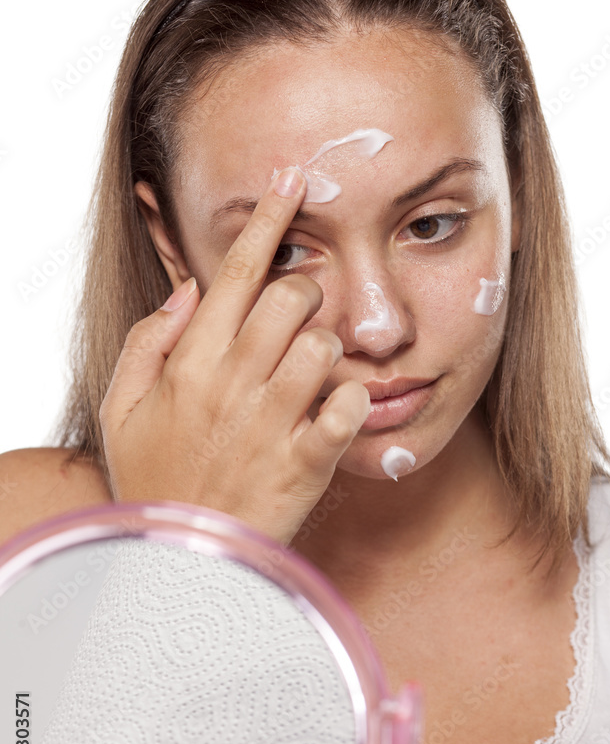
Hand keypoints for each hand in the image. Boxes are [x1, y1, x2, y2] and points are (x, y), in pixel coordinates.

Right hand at [99, 166, 370, 544]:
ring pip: (325, 345)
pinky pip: (349, 406)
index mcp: (190, 363)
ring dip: (326, 350)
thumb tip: (190, 289)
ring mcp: (273, 422)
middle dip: (304, 294)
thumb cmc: (154, 479)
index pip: (233, 271)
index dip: (269, 220)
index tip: (295, 181)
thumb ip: (149, 340)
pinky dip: (352, 401)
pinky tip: (335, 412)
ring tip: (310, 375)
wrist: (181, 562)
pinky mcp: (308, 462)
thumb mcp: (124, 408)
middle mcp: (234, 383)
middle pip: (292, 296)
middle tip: (296, 319)